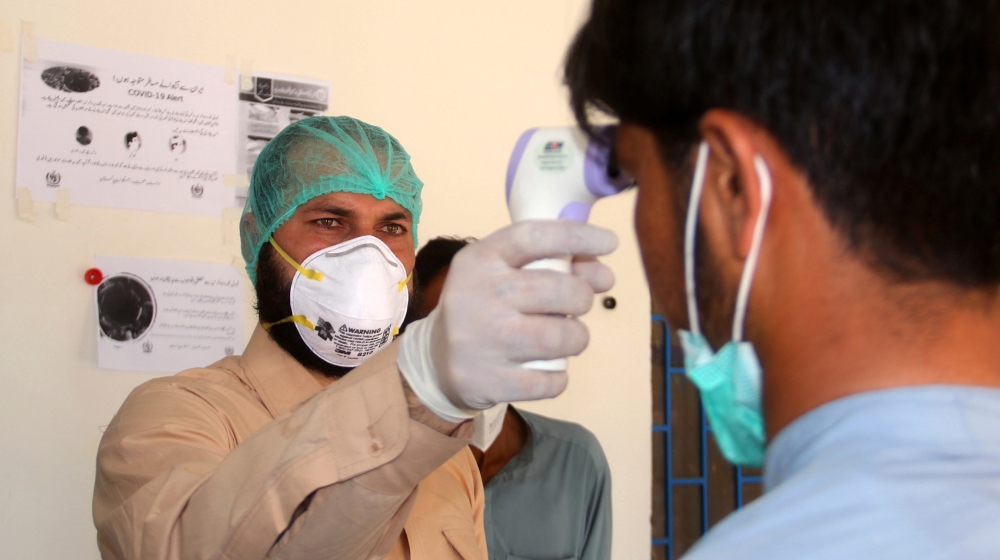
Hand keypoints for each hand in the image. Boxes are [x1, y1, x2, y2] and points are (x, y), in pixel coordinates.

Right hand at [398, 220, 616, 420]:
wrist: (439, 360)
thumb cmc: (487, 306)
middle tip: (576, 305)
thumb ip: (556, 265)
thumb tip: (604, 275)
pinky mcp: (490, 381)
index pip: (534, 238)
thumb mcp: (507, 273)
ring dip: (576, 339)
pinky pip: (553, 380)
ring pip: (564, 337)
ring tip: (563, 338)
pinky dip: (558, 376)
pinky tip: (544, 367)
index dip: (577, 236)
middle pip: (562, 290)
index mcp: (481, 260)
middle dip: (582, 298)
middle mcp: (479, 295)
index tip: (610, 242)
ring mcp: (483, 341)